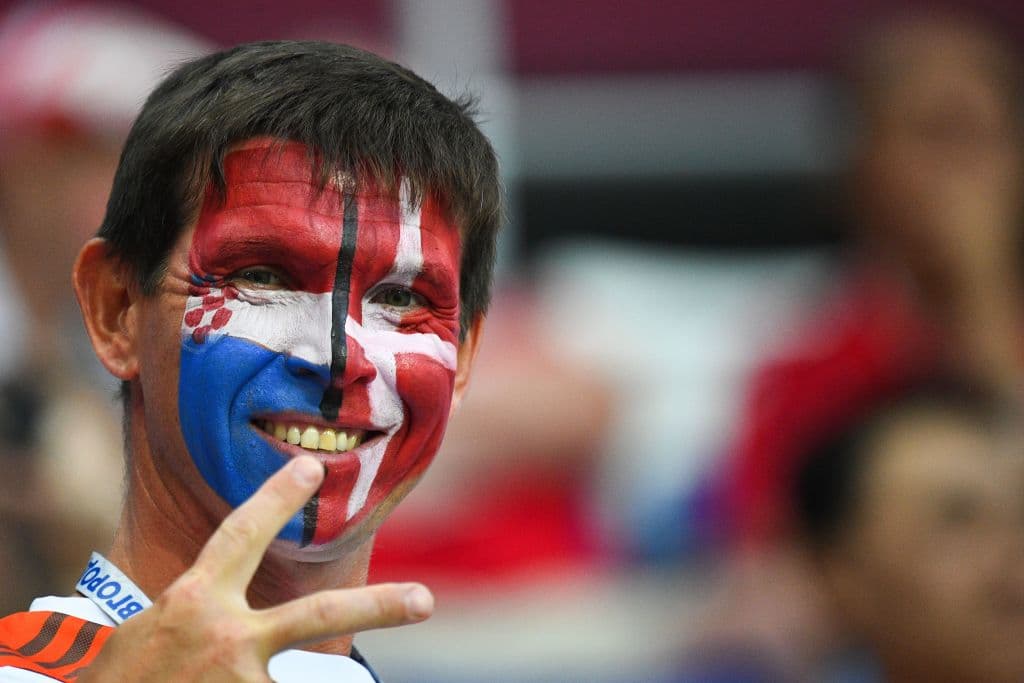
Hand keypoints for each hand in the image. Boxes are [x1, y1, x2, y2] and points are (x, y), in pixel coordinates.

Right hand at [78, 455, 433, 681]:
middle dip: (378, 605)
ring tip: (368, 647)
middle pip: (319, 612)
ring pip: (305, 677)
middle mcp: (226, 637)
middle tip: (424, 600)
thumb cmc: (114, 679)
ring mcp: (240, 682)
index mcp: (193, 601)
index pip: (242, 534)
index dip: (277, 497)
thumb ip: (192, 608)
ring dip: (311, 679)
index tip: (310, 468)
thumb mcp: (144, 630)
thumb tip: (218, 598)